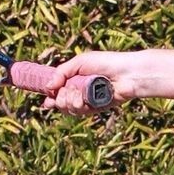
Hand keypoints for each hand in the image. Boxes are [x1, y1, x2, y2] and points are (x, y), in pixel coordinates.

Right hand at [32, 51, 151, 113]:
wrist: (126, 73)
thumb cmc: (105, 63)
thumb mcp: (79, 62)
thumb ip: (61, 72)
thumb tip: (48, 87)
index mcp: (74, 79)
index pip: (58, 92)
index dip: (51, 98)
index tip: (47, 102)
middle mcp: (80, 91)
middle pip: (61, 102)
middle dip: (60, 98)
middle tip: (68, 91)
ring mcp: (88, 101)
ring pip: (69, 109)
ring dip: (70, 101)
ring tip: (79, 94)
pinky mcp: (97, 108)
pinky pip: (81, 112)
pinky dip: (80, 105)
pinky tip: (84, 99)